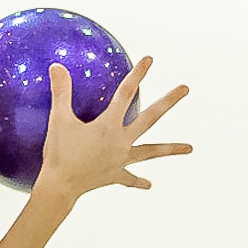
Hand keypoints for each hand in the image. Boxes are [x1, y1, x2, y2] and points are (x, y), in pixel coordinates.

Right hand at [32, 59, 190, 200]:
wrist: (60, 187)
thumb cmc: (59, 154)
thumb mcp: (59, 120)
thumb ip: (61, 92)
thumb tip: (57, 66)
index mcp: (109, 126)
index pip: (126, 93)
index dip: (138, 74)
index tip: (149, 60)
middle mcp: (121, 141)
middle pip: (151, 118)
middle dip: (168, 101)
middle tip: (185, 88)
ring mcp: (121, 159)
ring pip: (151, 151)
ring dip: (170, 149)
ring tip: (190, 148)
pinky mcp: (115, 175)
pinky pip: (130, 177)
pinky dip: (139, 181)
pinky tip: (149, 184)